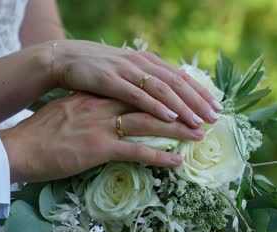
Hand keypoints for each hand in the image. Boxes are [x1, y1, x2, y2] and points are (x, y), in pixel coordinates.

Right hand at [0, 93, 204, 182]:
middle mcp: (104, 105)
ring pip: (150, 124)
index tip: (185, 100)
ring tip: (198, 135)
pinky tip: (176, 161)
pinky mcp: (99, 147)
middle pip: (150, 104)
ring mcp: (102, 125)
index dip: (166, 95)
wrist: (21, 146)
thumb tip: (109, 110)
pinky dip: (159, 156)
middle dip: (180, 109)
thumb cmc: (43, 132)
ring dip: (178, 130)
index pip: (140, 91)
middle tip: (201, 116)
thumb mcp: (70, 109)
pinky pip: (136, 151)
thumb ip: (92, 106)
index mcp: (99, 95)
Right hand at [50, 40, 222, 128]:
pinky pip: (134, 103)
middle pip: (174, 85)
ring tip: (199, 124)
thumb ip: (140, 81)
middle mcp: (136, 66)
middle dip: (196, 102)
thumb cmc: (89, 74)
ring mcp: (122, 78)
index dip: (198, 92)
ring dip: (182, 109)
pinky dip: (154, 109)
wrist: (60, 61)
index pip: (177, 77)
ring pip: (159, 94)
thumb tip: (161, 93)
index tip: (215, 106)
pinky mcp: (105, 91)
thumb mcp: (119, 74)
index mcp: (142, 62)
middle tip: (215, 117)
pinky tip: (170, 118)